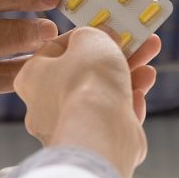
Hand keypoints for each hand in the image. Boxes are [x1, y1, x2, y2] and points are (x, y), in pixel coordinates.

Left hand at [13, 28, 161, 177]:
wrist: (101, 134)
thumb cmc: (87, 82)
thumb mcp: (90, 39)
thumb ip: (92, 33)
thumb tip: (100, 38)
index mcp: (30, 78)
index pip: (55, 49)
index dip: (84, 36)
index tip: (107, 31)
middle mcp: (42, 107)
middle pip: (82, 74)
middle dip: (115, 58)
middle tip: (138, 47)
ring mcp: (65, 129)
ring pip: (99, 98)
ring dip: (127, 81)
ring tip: (149, 71)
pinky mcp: (87, 146)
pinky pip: (107, 121)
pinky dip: (125, 108)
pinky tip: (140, 97)